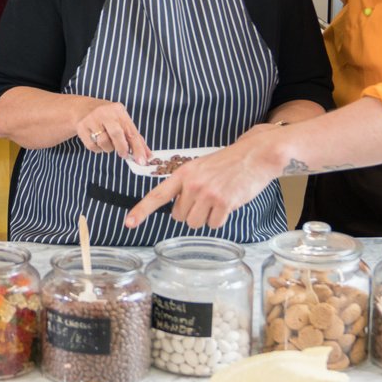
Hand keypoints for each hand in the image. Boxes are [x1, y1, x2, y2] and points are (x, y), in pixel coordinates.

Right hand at [76, 100, 150, 163]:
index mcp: (118, 110)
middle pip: (116, 134)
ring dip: (108, 148)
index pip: (131, 132)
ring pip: (103, 142)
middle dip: (122, 148)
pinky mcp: (81, 127)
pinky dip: (97, 149)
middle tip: (124, 155)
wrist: (82, 109)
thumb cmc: (107, 118)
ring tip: (108, 142)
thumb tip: (148, 156)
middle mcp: (104, 112)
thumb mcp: (122, 121)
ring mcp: (91, 119)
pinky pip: (92, 146)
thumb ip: (135, 138)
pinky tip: (97, 142)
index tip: (142, 161)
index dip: (138, 148)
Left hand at [124, 133, 282, 230]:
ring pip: (195, 223)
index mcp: (181, 174)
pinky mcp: (224, 203)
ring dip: (205, 217)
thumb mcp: (197, 168)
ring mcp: (208, 194)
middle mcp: (191, 185)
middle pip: (179, 216)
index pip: (156, 195)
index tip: (129, 223)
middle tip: (204, 198)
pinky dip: (220, 219)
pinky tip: (227, 204)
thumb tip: (176, 210)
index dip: (141, 210)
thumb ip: (183, 186)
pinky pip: (214, 224)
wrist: (253, 156)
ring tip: (216, 201)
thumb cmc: (224, 164)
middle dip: (190, 212)